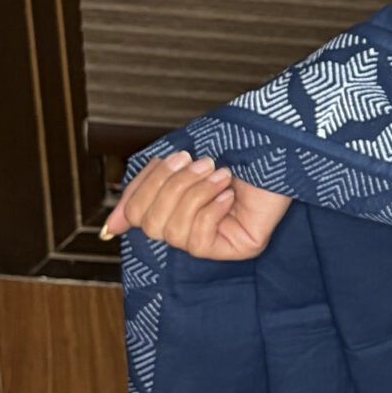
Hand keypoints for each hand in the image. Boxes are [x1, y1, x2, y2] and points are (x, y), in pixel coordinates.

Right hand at [100, 151, 292, 261]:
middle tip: (201, 163)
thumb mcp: (179, 160)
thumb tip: (112, 227)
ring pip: (171, 233)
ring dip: (194, 195)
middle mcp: (193, 228)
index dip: (143, 190)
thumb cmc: (235, 145)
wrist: (280, 142)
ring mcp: (215, 241)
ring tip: (219, 174)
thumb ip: (144, 189)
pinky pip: (197, 242)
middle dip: (172, 188)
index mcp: (177, 207)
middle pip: (148, 224)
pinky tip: (229, 195)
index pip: (136, 214)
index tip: (174, 160)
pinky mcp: (235, 250)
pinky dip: (210, 211)